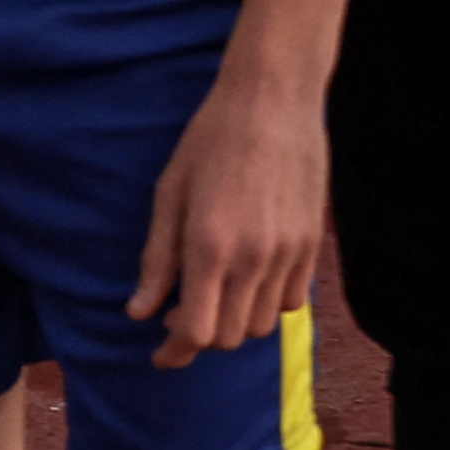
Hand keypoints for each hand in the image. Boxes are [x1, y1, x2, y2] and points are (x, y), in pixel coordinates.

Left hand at [128, 55, 328, 366]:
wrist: (273, 97)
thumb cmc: (212, 138)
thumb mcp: (170, 192)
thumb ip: (157, 259)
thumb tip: (138, 312)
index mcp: (211, 245)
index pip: (196, 332)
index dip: (175, 352)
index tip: (160, 353)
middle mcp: (253, 258)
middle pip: (230, 337)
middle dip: (201, 336)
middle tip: (181, 310)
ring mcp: (288, 252)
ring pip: (263, 325)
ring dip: (236, 321)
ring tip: (218, 291)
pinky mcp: (311, 243)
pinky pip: (292, 300)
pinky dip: (268, 302)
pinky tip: (250, 276)